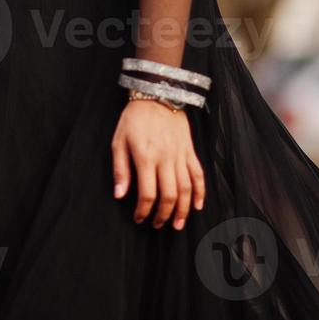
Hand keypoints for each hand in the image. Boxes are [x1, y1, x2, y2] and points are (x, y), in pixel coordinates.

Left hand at [111, 98, 205, 229]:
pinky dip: (200, 192)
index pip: (148, 194)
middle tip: (158, 225)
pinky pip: (198, 174)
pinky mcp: (190, 151)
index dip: (143, 211)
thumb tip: (119, 195)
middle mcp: (165, 159)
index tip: (139, 218)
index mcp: (146, 158)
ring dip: (183, 210)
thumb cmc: (134, 119)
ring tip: (177, 224)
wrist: (157, 95)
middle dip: (164, 215)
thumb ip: (120, 170)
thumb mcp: (118, 141)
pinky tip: (197, 205)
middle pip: (169, 195)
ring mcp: (180, 155)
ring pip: (186, 189)